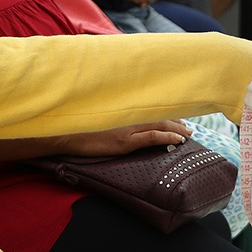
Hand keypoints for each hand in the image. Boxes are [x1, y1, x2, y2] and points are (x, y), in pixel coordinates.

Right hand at [56, 121, 191, 155]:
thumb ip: (110, 116)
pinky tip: (179, 140)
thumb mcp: (96, 116)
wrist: (64, 133)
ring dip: (176, 129)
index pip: (149, 109)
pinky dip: (168, 137)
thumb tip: (118, 121)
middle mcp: (127, 115)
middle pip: (158, 115)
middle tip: (188, 127)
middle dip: (175, 121)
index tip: (176, 117)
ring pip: (160, 125)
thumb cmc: (76, 126)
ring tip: (188, 134)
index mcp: (122, 110)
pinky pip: (152, 137)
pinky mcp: (124, 141)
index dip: (164, 113)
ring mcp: (127, 128)